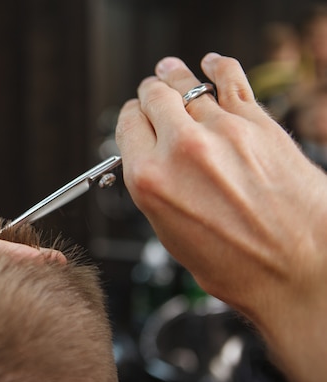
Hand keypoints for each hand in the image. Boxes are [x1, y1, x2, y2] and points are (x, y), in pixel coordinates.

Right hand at [115, 53, 326, 381]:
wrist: (300, 270)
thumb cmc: (240, 266)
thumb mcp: (173, 236)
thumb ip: (156, 190)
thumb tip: (153, 165)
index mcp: (150, 180)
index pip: (127, 124)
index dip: (131, 120)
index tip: (136, 119)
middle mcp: (181, 149)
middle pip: (152, 96)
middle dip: (150, 96)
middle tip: (152, 97)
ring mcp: (222, 131)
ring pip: (187, 84)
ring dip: (175, 77)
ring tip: (171, 71)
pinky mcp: (258, 123)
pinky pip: (230, 78)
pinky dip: (217, 66)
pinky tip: (212, 64)